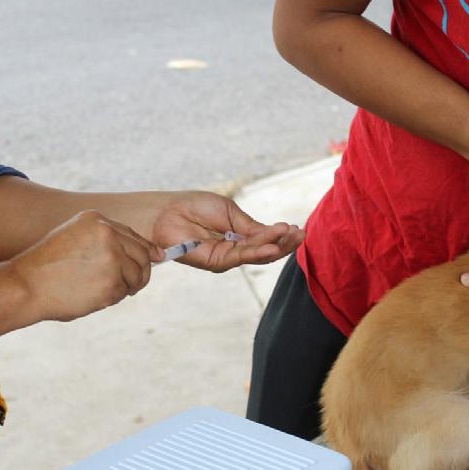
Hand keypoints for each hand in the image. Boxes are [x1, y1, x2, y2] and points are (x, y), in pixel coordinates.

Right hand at [9, 210, 159, 321]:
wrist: (25, 286)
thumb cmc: (48, 268)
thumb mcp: (74, 238)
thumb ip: (106, 240)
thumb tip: (151, 253)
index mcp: (96, 220)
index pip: (134, 235)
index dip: (147, 250)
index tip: (156, 258)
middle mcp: (107, 233)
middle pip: (143, 254)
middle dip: (141, 272)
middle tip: (132, 285)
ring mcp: (112, 257)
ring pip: (137, 275)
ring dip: (126, 287)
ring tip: (101, 291)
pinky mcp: (112, 281)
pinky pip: (125, 292)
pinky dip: (113, 298)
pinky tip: (93, 296)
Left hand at [150, 191, 303, 271]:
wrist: (167, 212)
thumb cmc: (194, 207)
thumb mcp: (229, 212)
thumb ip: (250, 226)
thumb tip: (275, 232)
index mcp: (238, 235)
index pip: (264, 238)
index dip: (281, 235)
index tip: (297, 228)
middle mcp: (234, 249)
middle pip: (265, 250)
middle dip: (284, 243)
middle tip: (301, 235)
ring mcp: (226, 257)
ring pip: (256, 255)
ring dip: (276, 247)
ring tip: (292, 237)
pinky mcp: (216, 262)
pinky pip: (240, 257)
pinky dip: (258, 252)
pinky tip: (272, 247)